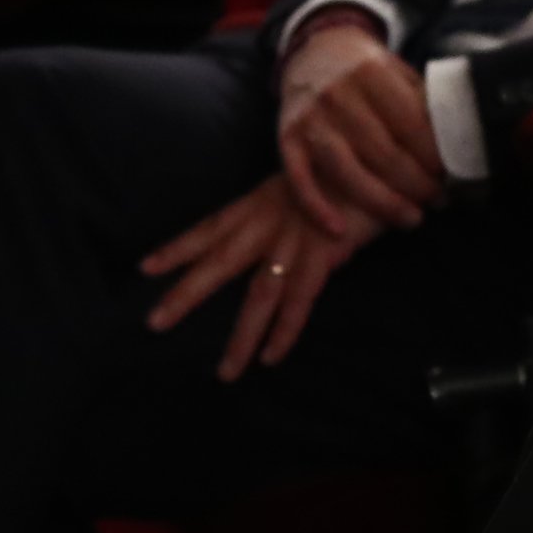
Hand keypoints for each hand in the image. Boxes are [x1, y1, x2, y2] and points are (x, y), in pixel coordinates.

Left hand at [142, 173, 373, 380]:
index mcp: (262, 201)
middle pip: (219, 261)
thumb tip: (291, 245)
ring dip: (241, 336)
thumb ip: (294, 214)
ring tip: (225, 372)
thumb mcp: (309, 185)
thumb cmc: (352, 169)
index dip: (179, 247)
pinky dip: (285, 331)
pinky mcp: (324, 253)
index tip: (146, 268)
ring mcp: (295, 238)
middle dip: (186, 294)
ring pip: (258, 295)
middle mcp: (270, 220)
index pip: (210, 226)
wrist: (386, 159)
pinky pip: (299, 301)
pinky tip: (272, 358)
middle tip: (154, 323)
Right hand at [277, 15, 448, 237]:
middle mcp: (337, 96)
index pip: (410, 125)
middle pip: (383, 153)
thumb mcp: (398, 70)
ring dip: (382, 202)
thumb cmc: (368, 69)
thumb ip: (422, 100)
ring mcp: (310, 119)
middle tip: (438, 201)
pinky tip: (338, 230)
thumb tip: (458, 140)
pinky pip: (299, 179)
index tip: (451, 176)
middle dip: (416, 184)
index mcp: (371, 73)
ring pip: (346, 172)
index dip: (433, 157)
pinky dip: (316, 207)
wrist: (315, 50)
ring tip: (411, 218)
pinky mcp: (287, 139)